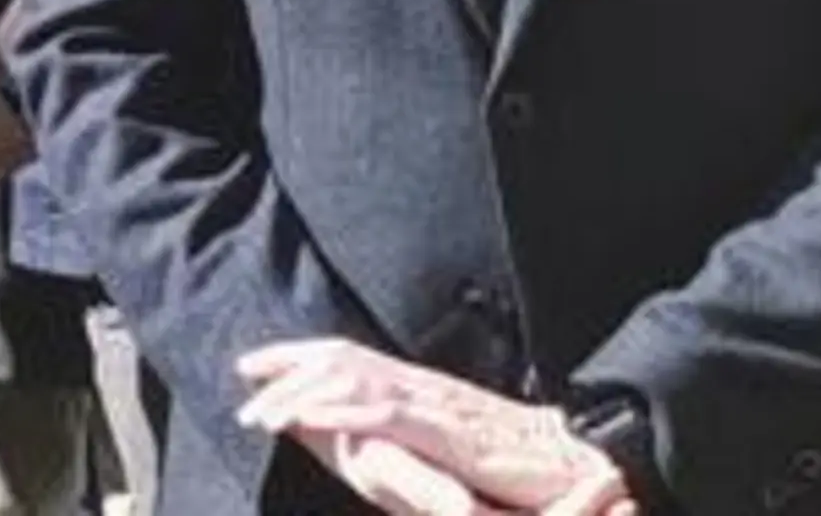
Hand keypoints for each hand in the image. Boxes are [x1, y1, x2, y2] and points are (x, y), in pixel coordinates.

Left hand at [235, 338, 635, 513]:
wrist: (577, 465)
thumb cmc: (523, 464)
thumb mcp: (458, 445)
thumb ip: (419, 436)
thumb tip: (378, 436)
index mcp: (426, 388)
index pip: (355, 358)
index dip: (304, 355)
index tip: (260, 362)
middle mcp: (426, 386)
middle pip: (346, 359)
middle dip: (290, 364)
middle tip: (244, 372)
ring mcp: (437, 405)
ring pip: (357, 382)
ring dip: (303, 393)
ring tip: (259, 410)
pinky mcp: (450, 432)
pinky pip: (387, 415)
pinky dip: (344, 412)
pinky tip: (310, 419)